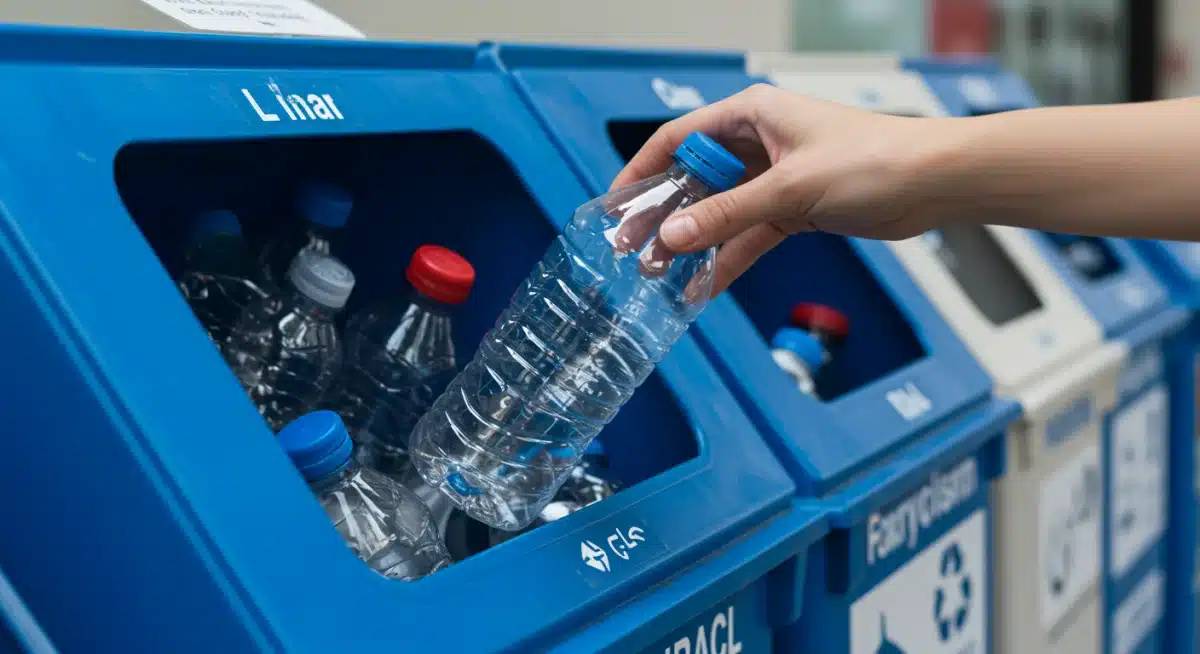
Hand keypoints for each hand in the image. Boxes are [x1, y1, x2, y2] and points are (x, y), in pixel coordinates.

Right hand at [612, 84, 967, 294]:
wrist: (934, 182)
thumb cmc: (873, 161)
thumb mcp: (788, 189)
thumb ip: (727, 215)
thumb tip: (671, 236)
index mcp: (751, 115)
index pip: (679, 138)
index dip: (643, 170)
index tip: (617, 206)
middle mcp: (759, 142)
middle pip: (695, 180)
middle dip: (665, 217)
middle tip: (633, 251)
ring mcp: (775, 177)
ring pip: (720, 212)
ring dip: (693, 244)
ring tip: (661, 276)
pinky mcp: (794, 208)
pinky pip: (749, 235)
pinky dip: (729, 259)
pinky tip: (705, 286)